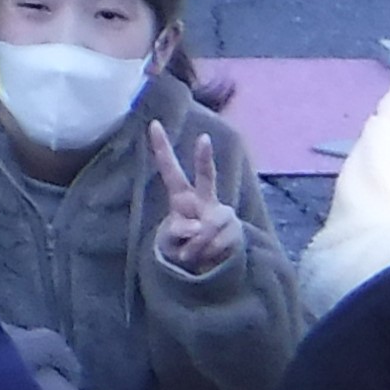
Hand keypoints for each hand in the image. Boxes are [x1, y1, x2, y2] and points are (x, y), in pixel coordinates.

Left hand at [146, 123, 244, 275]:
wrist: (209, 265)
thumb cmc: (184, 245)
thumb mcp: (170, 242)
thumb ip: (177, 233)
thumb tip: (198, 227)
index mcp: (181, 197)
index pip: (170, 170)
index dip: (161, 148)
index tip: (153, 124)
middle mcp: (204, 199)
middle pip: (206, 176)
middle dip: (204, 158)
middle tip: (203, 138)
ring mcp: (222, 212)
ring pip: (208, 226)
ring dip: (198, 246)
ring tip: (193, 253)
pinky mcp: (235, 227)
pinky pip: (218, 242)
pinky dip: (208, 253)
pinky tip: (209, 255)